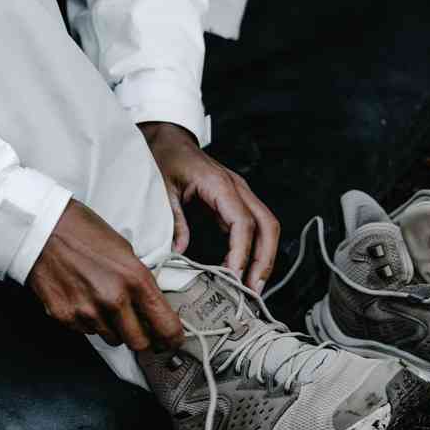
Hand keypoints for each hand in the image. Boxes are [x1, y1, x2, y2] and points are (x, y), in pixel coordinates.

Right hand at [26, 199, 184, 352]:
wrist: (42, 226)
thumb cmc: (83, 231)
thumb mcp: (124, 250)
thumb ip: (138, 282)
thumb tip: (149, 308)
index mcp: (135, 279)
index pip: (166, 326)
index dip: (173, 339)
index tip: (172, 341)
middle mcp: (114, 300)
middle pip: (139, 343)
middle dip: (142, 338)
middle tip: (138, 326)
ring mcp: (88, 311)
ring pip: (112, 338)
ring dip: (113, 328)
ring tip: (102, 302)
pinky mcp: (65, 317)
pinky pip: (86, 331)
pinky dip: (89, 321)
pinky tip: (82, 298)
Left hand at [138, 121, 279, 292]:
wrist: (167, 137)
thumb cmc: (164, 157)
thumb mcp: (162, 188)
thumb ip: (173, 219)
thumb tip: (179, 253)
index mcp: (220, 184)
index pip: (242, 223)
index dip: (242, 253)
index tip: (234, 278)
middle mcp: (237, 188)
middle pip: (267, 226)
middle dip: (265, 260)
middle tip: (253, 292)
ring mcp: (239, 194)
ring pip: (267, 227)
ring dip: (264, 258)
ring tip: (251, 288)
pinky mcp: (235, 201)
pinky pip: (253, 227)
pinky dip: (253, 249)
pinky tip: (241, 270)